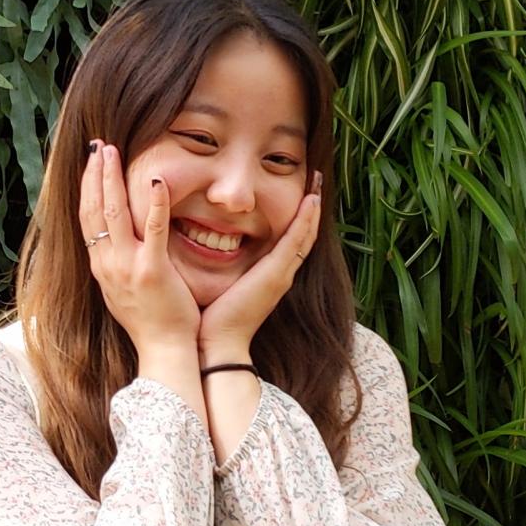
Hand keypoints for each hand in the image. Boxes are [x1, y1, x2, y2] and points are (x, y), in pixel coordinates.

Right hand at [79, 141, 199, 355]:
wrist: (163, 350)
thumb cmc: (149, 322)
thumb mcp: (121, 290)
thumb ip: (116, 264)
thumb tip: (112, 243)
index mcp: (100, 267)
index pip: (86, 218)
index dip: (86, 188)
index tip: (90, 163)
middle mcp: (107, 264)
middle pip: (94, 210)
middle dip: (94, 174)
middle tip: (98, 145)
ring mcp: (127, 267)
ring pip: (114, 213)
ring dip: (112, 178)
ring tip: (112, 152)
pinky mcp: (152, 271)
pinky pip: (152, 231)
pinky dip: (153, 204)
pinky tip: (156, 180)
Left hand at [197, 170, 322, 362]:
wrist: (217, 345)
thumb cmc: (213, 320)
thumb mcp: (221, 287)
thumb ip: (223, 271)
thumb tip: (208, 250)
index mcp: (269, 276)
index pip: (288, 241)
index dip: (297, 218)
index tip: (301, 194)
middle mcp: (281, 274)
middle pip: (303, 235)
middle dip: (311, 209)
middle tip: (316, 180)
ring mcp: (282, 274)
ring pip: (305, 235)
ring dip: (313, 209)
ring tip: (318, 183)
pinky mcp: (276, 275)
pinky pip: (296, 242)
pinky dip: (305, 221)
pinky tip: (311, 201)